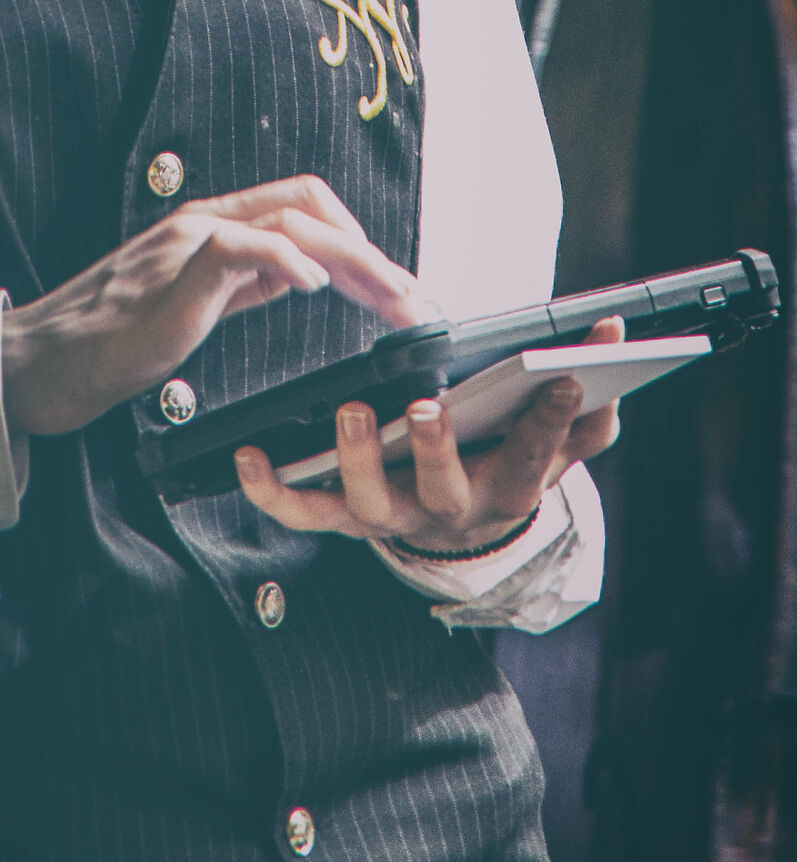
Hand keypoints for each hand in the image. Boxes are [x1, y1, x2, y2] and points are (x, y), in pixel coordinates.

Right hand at [0, 175, 430, 439]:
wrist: (45, 361)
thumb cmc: (110, 340)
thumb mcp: (193, 302)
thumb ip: (242, 282)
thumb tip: (297, 272)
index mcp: (210, 227)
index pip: (299, 204)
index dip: (353, 236)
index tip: (389, 285)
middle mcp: (204, 221)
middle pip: (308, 203)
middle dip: (369, 248)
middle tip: (408, 296)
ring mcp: (190, 242)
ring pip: (290, 219)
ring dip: (354, 258)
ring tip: (389, 296)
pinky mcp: (179, 274)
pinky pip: (246, 246)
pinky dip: (292, 259)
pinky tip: (318, 285)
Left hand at [233, 314, 624, 552]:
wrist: (461, 524)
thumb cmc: (505, 460)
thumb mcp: (554, 441)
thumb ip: (587, 399)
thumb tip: (615, 337)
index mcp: (509, 486)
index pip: (535, 455)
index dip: (550, 422)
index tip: (558, 381)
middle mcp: (449, 508)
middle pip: (446, 490)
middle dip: (439, 450)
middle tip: (430, 409)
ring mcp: (393, 515)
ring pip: (372, 503)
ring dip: (359, 460)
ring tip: (351, 413)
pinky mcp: (344, 515)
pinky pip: (303, 511)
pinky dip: (272, 491)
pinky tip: (247, 456)